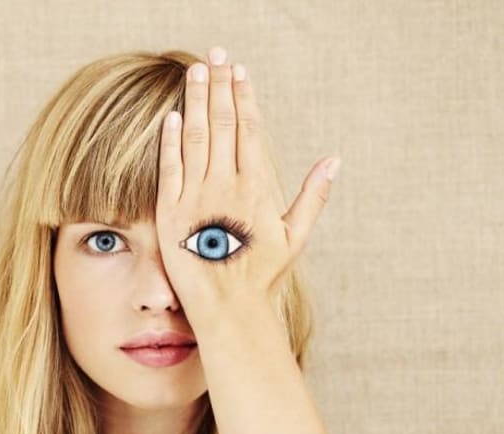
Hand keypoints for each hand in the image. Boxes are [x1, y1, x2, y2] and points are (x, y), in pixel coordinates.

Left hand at [156, 46, 340, 323]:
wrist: (229, 308)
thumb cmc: (262, 275)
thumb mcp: (295, 236)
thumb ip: (313, 195)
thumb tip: (334, 160)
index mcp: (256, 187)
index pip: (250, 129)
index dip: (244, 97)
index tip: (239, 71)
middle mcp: (226, 185)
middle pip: (222, 124)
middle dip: (219, 86)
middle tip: (215, 54)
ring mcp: (196, 197)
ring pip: (195, 138)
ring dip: (195, 101)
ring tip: (195, 70)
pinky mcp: (170, 212)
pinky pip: (170, 169)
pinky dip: (170, 141)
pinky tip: (171, 116)